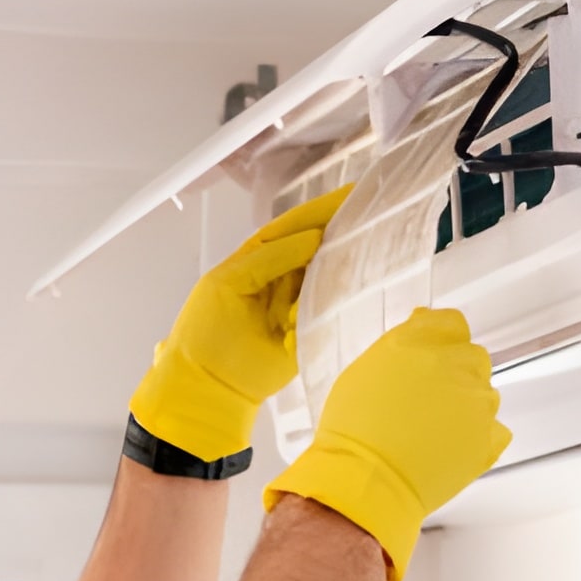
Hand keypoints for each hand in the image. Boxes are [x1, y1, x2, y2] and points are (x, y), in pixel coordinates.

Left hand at [129, 185, 353, 461]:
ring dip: (348, 259)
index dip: (320, 210)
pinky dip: (345, 295)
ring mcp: (300, 303)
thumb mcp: (229, 282)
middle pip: (318, 247)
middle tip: (373, 211)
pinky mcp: (311, 330)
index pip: (294, 227)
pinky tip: (362, 278)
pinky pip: (332, 308)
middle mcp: (284, 277)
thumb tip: (314, 238)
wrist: (207, 386)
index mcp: (261, 259)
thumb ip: (270, 258)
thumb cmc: (206, 332)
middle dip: (342, 229)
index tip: (350, 194)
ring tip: (374, 238)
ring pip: (329, 274)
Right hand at [264, 307, 510, 580]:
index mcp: (426, 341)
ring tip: (432, 429)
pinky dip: (477, 437)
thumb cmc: (354, 428)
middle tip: (427, 400)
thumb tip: (420, 326)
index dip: (441, 341)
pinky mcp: (488, 438)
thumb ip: (401, 343)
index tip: (432, 356)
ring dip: (466, 406)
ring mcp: (478, 403)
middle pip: (472, 358)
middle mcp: (459, 365)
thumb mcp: (364, 370)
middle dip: (455, 375)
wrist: (367, 479)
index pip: (451, 324)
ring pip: (484, 395)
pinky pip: (493, 430)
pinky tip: (449, 447)